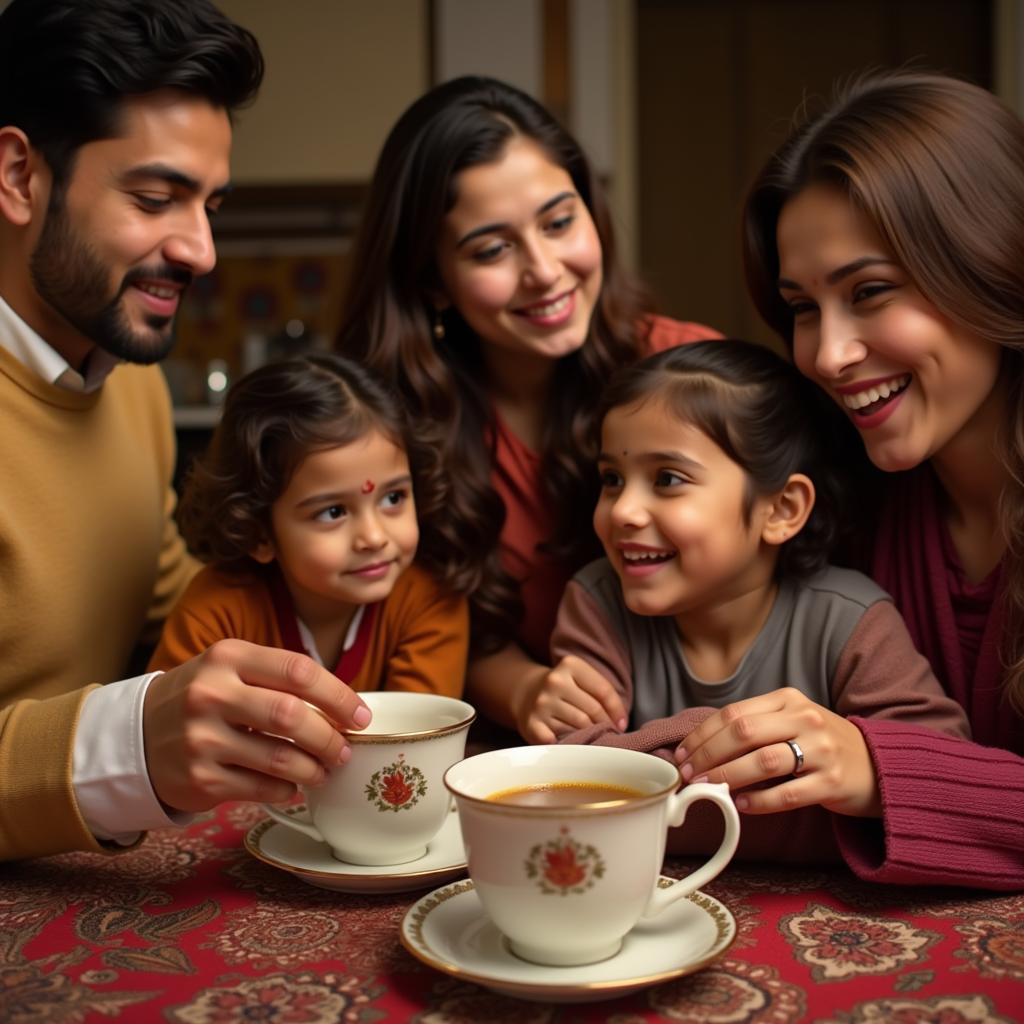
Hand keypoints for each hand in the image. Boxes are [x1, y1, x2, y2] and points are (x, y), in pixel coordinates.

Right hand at [142, 639, 371, 812]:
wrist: (134, 735)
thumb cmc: (203, 697)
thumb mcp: (230, 668)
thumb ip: (279, 678)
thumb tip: (343, 707)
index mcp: (228, 657)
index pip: (299, 671)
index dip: (338, 696)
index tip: (361, 716)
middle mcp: (211, 693)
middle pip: (292, 716)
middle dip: (330, 737)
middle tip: (345, 750)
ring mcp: (201, 737)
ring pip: (280, 757)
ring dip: (313, 769)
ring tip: (325, 771)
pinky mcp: (198, 777)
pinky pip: (260, 788)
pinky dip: (286, 790)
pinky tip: (293, 786)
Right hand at [518, 655, 626, 744]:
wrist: (527, 693)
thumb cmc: (565, 690)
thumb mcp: (582, 680)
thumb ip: (602, 694)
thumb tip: (621, 723)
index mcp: (570, 665)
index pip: (603, 690)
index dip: (617, 710)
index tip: (622, 723)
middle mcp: (554, 682)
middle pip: (592, 710)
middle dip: (606, 725)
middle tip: (611, 733)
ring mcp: (541, 703)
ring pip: (578, 725)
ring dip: (590, 735)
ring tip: (594, 738)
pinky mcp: (532, 723)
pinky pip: (559, 740)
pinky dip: (568, 744)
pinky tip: (572, 744)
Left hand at [675, 687, 880, 817]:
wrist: (878, 765)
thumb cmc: (821, 744)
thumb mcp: (791, 722)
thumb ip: (754, 728)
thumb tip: (701, 748)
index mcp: (788, 700)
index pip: (733, 714)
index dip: (702, 735)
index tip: (682, 754)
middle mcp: (805, 719)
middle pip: (743, 733)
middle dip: (708, 755)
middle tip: (688, 774)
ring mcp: (822, 750)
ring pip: (763, 761)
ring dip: (728, 775)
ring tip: (707, 788)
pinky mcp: (833, 782)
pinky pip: (788, 793)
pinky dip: (760, 801)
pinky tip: (742, 805)